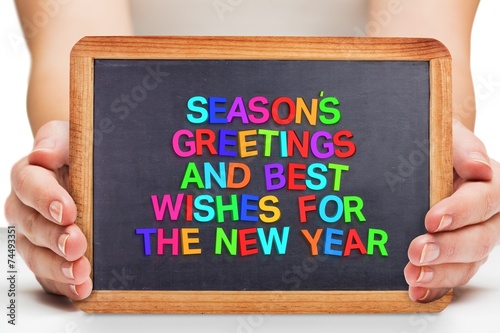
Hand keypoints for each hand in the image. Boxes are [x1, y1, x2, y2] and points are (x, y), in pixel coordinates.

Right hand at [5, 120, 91, 298]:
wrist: (91, 171)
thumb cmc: (80, 151)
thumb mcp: (72, 136)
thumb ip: (57, 141)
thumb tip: (42, 155)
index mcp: (30, 176)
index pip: (28, 185)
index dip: (46, 199)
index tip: (69, 211)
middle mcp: (27, 209)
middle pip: (32, 226)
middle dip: (54, 238)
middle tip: (77, 245)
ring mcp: (36, 236)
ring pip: (36, 255)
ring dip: (57, 267)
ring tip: (81, 273)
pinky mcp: (49, 257)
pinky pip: (50, 275)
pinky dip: (65, 285)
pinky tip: (82, 289)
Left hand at [405, 120, 499, 301]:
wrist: (430, 161)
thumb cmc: (441, 148)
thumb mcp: (450, 136)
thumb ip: (463, 148)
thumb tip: (479, 167)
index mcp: (491, 185)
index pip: (484, 200)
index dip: (461, 212)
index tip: (432, 219)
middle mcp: (488, 218)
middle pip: (479, 239)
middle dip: (447, 248)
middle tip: (417, 251)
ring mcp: (474, 240)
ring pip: (467, 264)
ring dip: (440, 274)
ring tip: (413, 275)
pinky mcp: (456, 257)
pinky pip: (451, 277)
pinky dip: (435, 288)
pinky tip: (417, 291)